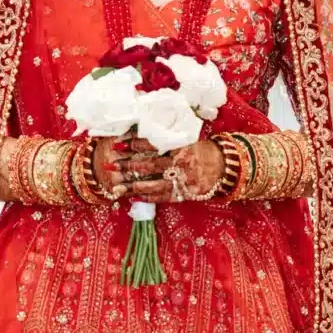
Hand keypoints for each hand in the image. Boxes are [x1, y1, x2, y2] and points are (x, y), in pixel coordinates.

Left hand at [92, 136, 224, 203]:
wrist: (223, 167)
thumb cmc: (200, 149)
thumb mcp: (187, 138)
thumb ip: (167, 137)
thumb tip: (139, 133)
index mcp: (180, 145)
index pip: (153, 144)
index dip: (134, 144)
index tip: (118, 144)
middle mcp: (181, 163)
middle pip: (149, 165)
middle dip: (127, 166)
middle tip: (110, 165)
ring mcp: (182, 180)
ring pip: (153, 185)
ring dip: (132, 186)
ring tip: (116, 186)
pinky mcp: (184, 194)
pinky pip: (162, 197)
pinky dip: (147, 198)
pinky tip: (134, 197)